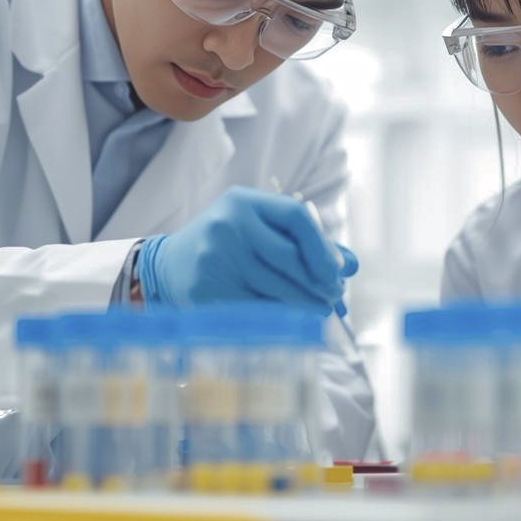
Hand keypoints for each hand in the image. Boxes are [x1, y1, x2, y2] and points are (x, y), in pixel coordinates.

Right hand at [135, 186, 356, 312]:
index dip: (324, 246)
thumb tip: (352, 265)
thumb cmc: (228, 245)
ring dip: (307, 302)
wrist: (168, 267)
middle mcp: (227, 225)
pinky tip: (294, 319)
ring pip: (277, 287)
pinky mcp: (208, 290)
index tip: (338, 270)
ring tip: (321, 309)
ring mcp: (215, 259)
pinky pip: (258, 308)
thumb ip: (305, 243)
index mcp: (243, 201)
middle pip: (290, 257)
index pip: (296, 217)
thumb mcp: (260, 230)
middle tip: (334, 295)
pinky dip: (282, 315)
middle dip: (320, 281)